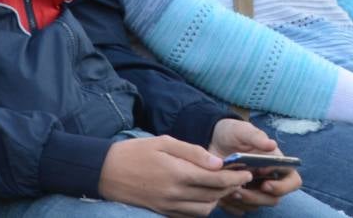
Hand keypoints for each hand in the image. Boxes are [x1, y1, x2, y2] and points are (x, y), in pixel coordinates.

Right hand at [97, 135, 250, 217]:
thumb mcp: (165, 142)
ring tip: (222, 186)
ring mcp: (168, 206)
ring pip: (204, 210)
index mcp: (178, 173)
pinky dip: (202, 208)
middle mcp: (175, 194)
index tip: (247, 172)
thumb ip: (193, 152)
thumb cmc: (136, 152)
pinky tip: (204, 195)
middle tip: (239, 178)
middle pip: (213, 196)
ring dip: (217, 200)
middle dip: (230, 188)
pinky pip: (190, 215)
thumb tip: (218, 162)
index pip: (215, 179)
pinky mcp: (162, 212)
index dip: (235, 177)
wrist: (105, 171)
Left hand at [209, 119, 301, 212]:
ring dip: (243, 202)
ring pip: (257, 206)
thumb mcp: (242, 130)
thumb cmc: (233, 133)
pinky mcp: (240, 197)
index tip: (264, 181)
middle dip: (257, 197)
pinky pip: (240, 209)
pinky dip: (231, 205)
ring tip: (228, 191)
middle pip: (274, 199)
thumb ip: (256, 136)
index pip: (293, 181)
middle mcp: (269, 179)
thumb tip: (272, 145)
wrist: (212, 140)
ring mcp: (255, 190)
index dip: (282, 186)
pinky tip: (221, 194)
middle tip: (239, 190)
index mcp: (276, 164)